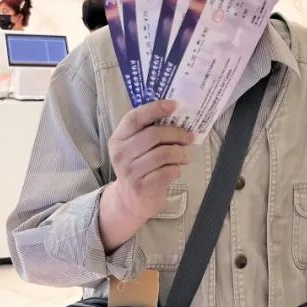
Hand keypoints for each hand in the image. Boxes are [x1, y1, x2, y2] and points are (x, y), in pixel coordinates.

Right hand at [99, 100, 192, 250]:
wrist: (130, 201)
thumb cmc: (139, 167)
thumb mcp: (136, 148)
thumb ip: (149, 131)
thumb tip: (177, 114)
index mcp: (118, 139)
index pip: (134, 118)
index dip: (155, 109)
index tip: (174, 105)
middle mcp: (120, 154)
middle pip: (154, 135)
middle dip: (176, 134)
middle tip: (188, 137)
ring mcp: (129, 171)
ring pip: (164, 154)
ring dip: (180, 153)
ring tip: (184, 156)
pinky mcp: (141, 187)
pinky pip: (167, 172)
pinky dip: (177, 169)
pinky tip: (176, 169)